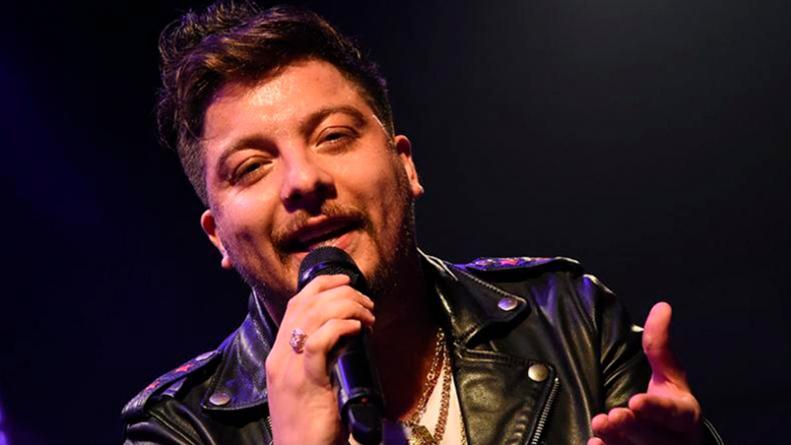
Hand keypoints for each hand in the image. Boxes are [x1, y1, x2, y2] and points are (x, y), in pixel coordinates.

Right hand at [265, 274, 375, 444]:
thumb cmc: (311, 421)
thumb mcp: (310, 382)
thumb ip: (319, 358)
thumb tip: (348, 332)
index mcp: (279, 354)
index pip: (295, 303)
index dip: (321, 284)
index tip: (345, 280)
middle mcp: (280, 356)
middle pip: (306, 303)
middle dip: (341, 293)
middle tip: (366, 302)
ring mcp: (290, 369)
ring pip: (314, 315)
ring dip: (347, 306)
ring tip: (367, 314)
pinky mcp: (306, 382)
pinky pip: (320, 342)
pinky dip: (340, 327)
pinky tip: (357, 328)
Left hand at [588, 302, 703, 444]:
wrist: (677, 442)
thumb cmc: (671, 404)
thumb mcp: (670, 375)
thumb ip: (659, 345)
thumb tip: (662, 306)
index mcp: (685, 414)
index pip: (672, 412)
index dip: (655, 408)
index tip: (635, 401)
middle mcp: (675, 439)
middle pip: (654, 436)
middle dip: (632, 426)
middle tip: (612, 415)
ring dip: (617, 440)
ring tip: (599, 426)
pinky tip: (595, 444)